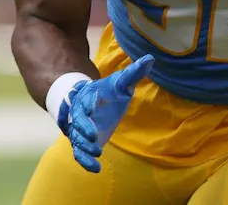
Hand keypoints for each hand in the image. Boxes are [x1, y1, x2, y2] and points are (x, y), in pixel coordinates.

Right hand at [59, 54, 153, 172]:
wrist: (93, 103)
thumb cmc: (108, 92)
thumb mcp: (121, 83)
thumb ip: (133, 73)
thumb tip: (150, 59)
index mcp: (89, 96)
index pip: (87, 99)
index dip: (89, 103)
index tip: (92, 108)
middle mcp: (81, 113)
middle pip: (77, 120)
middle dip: (83, 127)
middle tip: (92, 135)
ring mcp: (80, 129)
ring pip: (77, 138)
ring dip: (84, 146)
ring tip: (96, 152)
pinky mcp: (82, 142)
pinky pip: (79, 152)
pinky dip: (85, 160)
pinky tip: (95, 169)